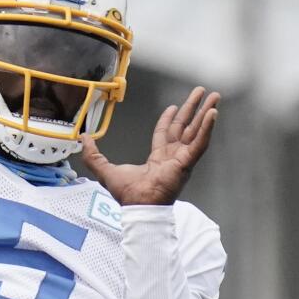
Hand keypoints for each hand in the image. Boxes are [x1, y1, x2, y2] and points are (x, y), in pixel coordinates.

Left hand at [80, 86, 219, 205]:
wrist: (139, 204)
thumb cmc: (127, 194)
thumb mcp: (104, 170)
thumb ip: (93, 154)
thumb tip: (83, 138)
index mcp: (157, 158)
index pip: (165, 133)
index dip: (169, 119)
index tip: (174, 107)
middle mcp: (172, 156)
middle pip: (185, 127)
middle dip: (193, 109)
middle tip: (201, 93)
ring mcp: (182, 158)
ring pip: (196, 130)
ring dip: (205, 113)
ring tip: (215, 97)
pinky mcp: (187, 161)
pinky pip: (200, 142)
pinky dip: (207, 128)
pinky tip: (213, 113)